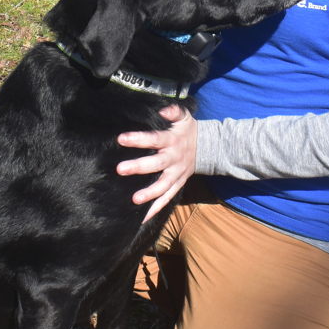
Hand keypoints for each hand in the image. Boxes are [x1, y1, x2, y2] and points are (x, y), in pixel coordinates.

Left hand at [116, 104, 196, 221]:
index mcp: (172, 141)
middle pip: (157, 164)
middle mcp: (174, 159)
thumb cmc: (188, 130)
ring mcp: (176, 174)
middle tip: (120, 169)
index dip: (139, 139)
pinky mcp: (178, 185)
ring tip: (134, 200)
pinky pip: (167, 199)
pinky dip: (155, 209)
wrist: (208, 148)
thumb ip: (172, 110)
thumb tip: (161, 109)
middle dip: (139, 167)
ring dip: (150, 194)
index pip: (154, 138)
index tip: (121, 139)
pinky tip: (142, 218)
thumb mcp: (183, 116)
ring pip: (163, 186)